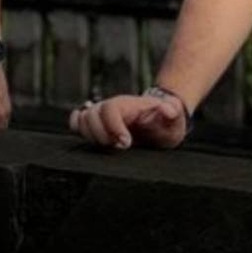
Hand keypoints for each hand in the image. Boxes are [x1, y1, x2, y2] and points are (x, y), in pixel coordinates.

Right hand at [68, 92, 189, 152]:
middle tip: (120, 147)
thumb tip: (168, 109)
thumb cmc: (166, 123)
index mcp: (128, 105)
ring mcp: (101, 115)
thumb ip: (172, 112)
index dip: (114, 127)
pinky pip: (77, 122)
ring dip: (92, 136)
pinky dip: (79, 130)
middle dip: (103, 136)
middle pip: (92, 115)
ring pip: (82, 119)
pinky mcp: (96, 124)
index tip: (126, 144)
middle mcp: (111, 107)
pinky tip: (95, 139)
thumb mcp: (174, 118)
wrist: (159, 123)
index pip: (110, 109)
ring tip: (110, 146)